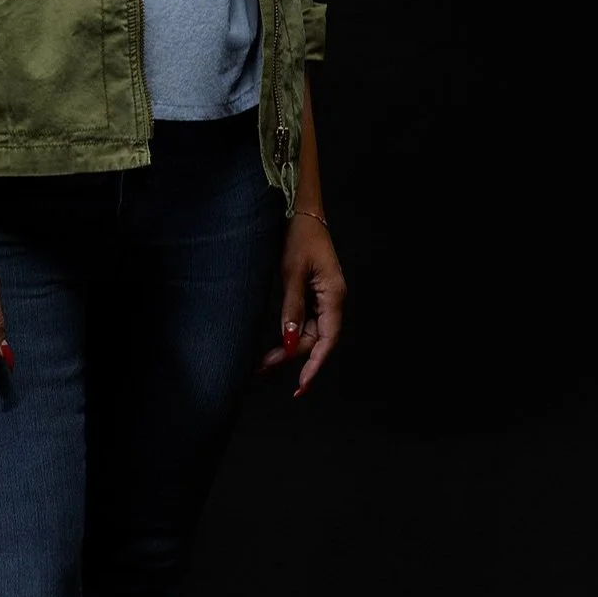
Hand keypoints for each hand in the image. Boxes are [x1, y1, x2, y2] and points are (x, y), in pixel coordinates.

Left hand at [259, 212, 345, 397]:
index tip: (300, 385)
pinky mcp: (313, 293)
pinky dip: (290, 332)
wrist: (301, 211)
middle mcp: (332, 300)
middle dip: (292, 357)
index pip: (327, 340)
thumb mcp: (292, 272)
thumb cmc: (300, 235)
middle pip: (316, 339)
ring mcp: (323, 297)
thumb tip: (290, 341)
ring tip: (264, 361)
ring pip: (309, 332)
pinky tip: (277, 343)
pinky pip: (305, 320)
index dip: (314, 365)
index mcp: (334, 295)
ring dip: (289, 347)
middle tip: (263, 367)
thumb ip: (292, 307)